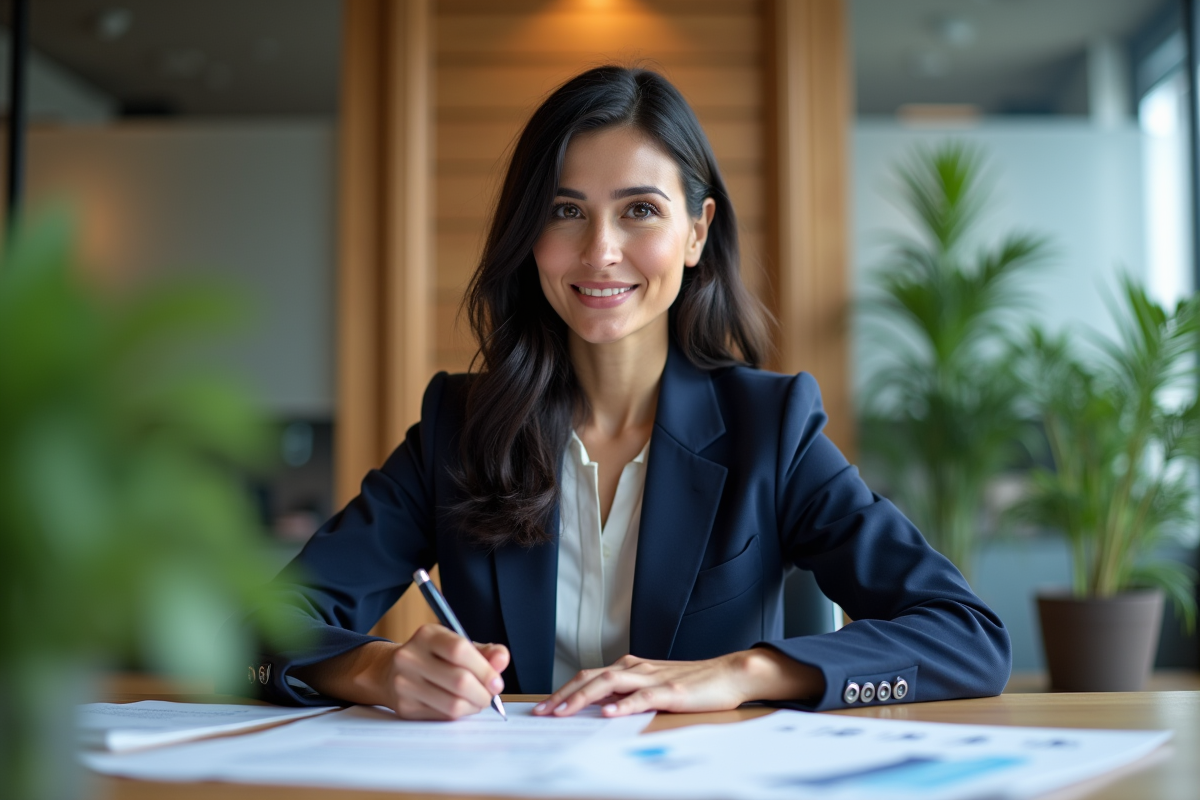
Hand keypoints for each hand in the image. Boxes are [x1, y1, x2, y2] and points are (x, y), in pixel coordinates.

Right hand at [292, 626, 508, 720]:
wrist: (388, 672)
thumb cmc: (432, 657)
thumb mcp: (454, 645)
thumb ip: (483, 651)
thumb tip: (502, 659)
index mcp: (427, 635)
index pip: (459, 650)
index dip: (484, 668)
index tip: (496, 681)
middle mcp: (410, 657)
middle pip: (459, 680)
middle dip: (483, 692)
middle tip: (490, 695)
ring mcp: (404, 684)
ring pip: (452, 703)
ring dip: (474, 706)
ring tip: (477, 701)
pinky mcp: (405, 707)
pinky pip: (443, 716)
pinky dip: (460, 714)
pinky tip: (461, 706)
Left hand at [531, 648, 823, 717]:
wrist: (730, 673)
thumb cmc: (693, 684)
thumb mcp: (654, 688)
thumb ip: (628, 695)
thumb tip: (601, 708)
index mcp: (630, 668)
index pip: (589, 677)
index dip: (564, 691)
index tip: (544, 708)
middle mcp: (636, 668)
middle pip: (591, 678)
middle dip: (563, 695)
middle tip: (542, 713)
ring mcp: (653, 678)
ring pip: (609, 684)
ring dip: (582, 698)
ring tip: (563, 712)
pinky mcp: (671, 690)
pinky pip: (642, 697)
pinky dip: (623, 705)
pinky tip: (609, 713)